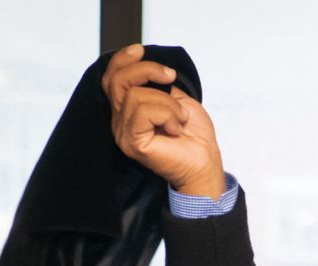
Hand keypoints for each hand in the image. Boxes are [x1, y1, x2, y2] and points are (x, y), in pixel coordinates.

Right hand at [101, 44, 225, 196]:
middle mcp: (120, 121)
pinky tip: (175, 128)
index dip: (122, 60)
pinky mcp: (131, 143)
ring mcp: (123, 133)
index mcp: (128, 110)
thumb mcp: (177, 99)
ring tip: (180, 118)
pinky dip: (167, 114)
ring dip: (167, 102)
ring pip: (136, 96)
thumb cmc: (194, 135)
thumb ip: (157, 85)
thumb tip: (147, 69)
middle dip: (147, 70)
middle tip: (170, 77)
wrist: (205, 163)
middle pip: (118, 80)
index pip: (111, 78)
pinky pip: (143, 112)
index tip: (141, 50)